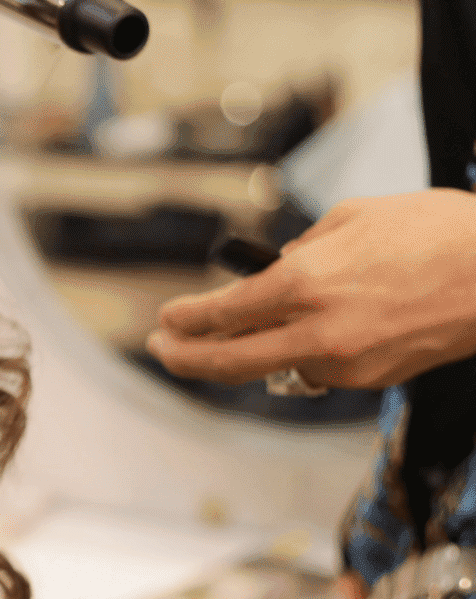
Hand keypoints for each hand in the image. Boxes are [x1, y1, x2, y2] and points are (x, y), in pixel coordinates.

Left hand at [146, 190, 475, 389]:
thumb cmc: (435, 232)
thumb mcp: (353, 218)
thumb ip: (302, 250)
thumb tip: (274, 270)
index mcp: (302, 283)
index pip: (219, 313)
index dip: (183, 319)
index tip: (165, 319)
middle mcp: (315, 331)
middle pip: (226, 361)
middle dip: (183, 357)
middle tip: (162, 349)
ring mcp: (343, 363)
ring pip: (273, 368)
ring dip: (243, 356)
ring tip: (218, 341)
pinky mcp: (370, 380)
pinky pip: (316, 369)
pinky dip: (298, 353)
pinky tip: (298, 335)